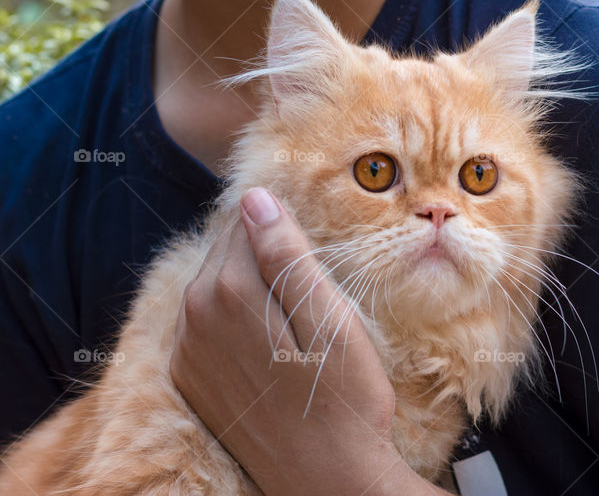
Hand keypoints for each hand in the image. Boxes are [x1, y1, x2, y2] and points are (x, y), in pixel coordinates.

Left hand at [170, 187, 447, 495]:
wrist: (326, 481)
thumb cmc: (344, 398)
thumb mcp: (330, 318)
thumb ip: (287, 255)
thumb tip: (255, 198)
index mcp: (227, 292)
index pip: (243, 221)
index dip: (279, 221)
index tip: (310, 238)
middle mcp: (193, 318)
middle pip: (223, 252)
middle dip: (261, 251)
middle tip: (309, 277)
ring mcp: (186, 353)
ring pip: (212, 286)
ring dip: (248, 282)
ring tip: (294, 306)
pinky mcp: (190, 380)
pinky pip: (204, 323)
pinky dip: (232, 317)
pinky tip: (270, 336)